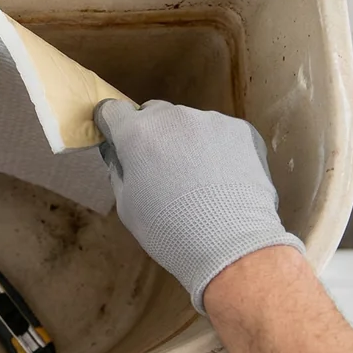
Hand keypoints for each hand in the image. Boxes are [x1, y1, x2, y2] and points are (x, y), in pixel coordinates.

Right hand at [94, 99, 304, 312]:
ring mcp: (209, 120)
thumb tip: (119, 155)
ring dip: (185, 141)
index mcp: (137, 133)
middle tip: (160, 167)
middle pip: (153, 114)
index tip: (117, 139)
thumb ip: (120, 170)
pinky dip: (216, 148)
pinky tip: (222, 178)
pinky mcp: (240, 130)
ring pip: (187, 123)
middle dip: (151, 134)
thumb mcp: (126, 204)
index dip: (112, 124)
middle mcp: (172, 117)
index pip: (112, 109)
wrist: (231, 243)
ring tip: (198, 178)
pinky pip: (218, 133)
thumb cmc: (168, 229)